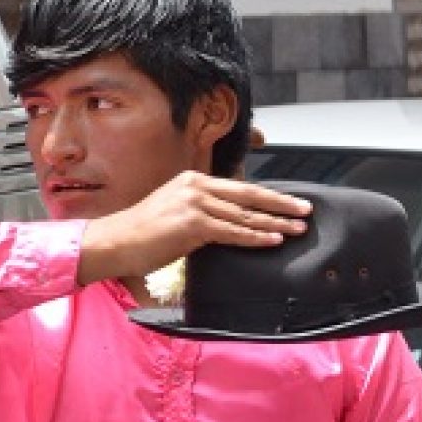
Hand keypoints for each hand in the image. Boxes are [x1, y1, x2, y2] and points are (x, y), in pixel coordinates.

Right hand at [77, 171, 309, 285]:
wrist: (114, 241)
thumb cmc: (145, 232)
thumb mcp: (178, 210)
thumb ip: (206, 210)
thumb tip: (236, 219)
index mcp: (194, 180)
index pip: (241, 187)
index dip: (269, 196)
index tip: (292, 202)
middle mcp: (196, 186)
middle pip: (250, 195)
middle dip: (282, 204)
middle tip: (307, 210)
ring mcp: (194, 204)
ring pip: (245, 216)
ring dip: (275, 224)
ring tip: (297, 229)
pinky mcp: (192, 224)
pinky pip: (233, 232)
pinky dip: (256, 237)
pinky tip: (274, 239)